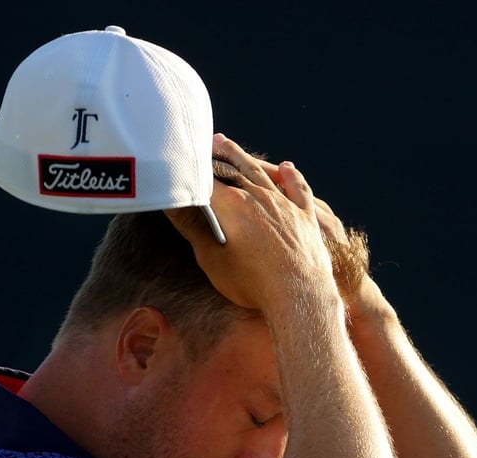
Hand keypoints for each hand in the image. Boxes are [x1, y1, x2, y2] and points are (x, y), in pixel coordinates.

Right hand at [166, 134, 334, 310]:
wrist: (299, 297)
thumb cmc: (252, 283)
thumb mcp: (212, 260)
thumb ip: (192, 229)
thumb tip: (170, 206)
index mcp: (232, 204)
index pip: (206, 177)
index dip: (194, 165)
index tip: (184, 155)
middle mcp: (259, 196)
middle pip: (233, 168)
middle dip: (217, 154)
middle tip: (205, 140)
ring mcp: (285, 204)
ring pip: (262, 173)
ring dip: (244, 158)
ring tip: (230, 145)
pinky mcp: (305, 216)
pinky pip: (298, 189)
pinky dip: (291, 177)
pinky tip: (286, 168)